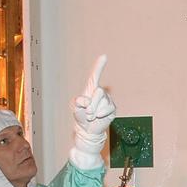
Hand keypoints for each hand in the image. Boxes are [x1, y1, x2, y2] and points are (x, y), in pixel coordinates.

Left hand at [70, 55, 116, 169]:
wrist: (87, 131)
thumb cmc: (80, 117)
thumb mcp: (75, 108)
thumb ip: (78, 102)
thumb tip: (86, 100)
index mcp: (89, 90)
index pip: (94, 76)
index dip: (99, 66)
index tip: (104, 56)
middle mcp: (99, 93)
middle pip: (98, 92)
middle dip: (91, 103)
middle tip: (87, 112)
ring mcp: (107, 101)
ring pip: (103, 100)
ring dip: (95, 110)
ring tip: (91, 116)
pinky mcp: (112, 109)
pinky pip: (108, 108)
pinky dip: (102, 113)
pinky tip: (98, 117)